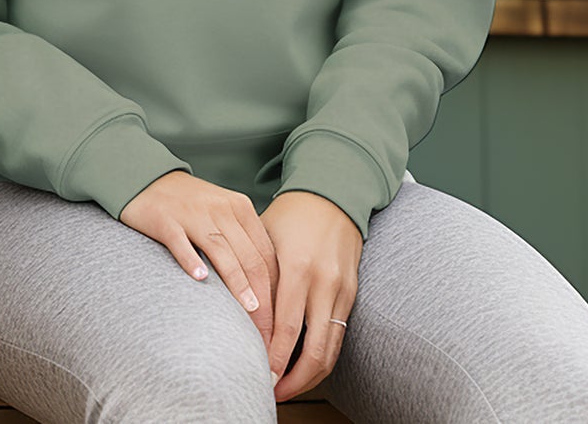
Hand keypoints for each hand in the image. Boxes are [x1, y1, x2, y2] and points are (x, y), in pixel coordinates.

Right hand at [120, 170, 280, 366]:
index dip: (277, 291)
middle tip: (267, 333)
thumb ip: (244, 241)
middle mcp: (221, 209)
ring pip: (222, 252)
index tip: (279, 323)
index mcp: (240, 209)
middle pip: (250, 258)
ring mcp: (193, 214)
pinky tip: (200, 279)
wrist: (148, 178)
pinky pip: (181, 242)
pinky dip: (191, 260)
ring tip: (249, 312)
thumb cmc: (191, 204)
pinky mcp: (166, 220)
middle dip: (263, 299)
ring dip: (238, 284)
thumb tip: (269, 287)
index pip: (267, 255)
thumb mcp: (224, 214)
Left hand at [257, 190, 362, 403]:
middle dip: (294, 381)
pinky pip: (339, 336)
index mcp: (298, 269)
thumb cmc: (290, 215)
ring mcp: (342, 291)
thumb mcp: (264, 239)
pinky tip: (304, 364)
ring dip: (310, 376)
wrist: (332, 194)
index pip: (286, 330)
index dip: (274, 361)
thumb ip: (253, 277)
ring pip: (331, 351)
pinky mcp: (352, 294)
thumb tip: (235, 315)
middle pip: (314, 352)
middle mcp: (324, 284)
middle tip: (273, 392)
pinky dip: (322, 356)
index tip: (260, 379)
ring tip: (287, 386)